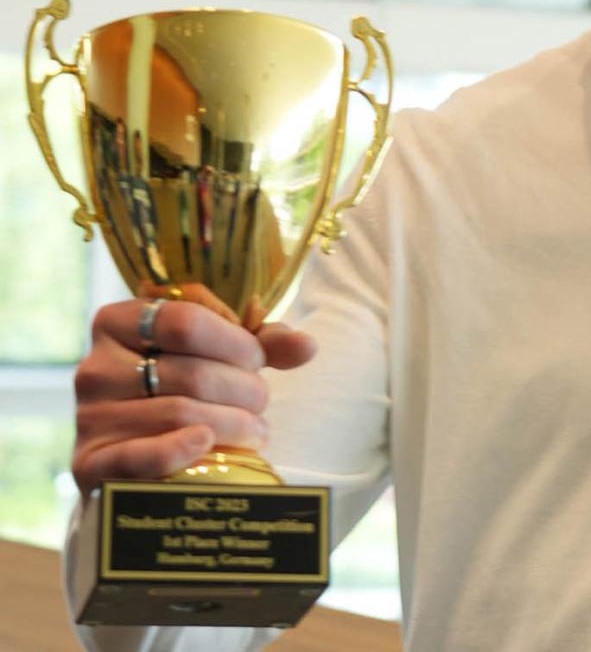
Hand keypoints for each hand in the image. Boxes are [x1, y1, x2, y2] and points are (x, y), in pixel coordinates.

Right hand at [72, 285, 316, 495]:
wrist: (134, 454)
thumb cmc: (184, 388)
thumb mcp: (220, 355)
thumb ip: (263, 343)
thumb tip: (308, 347)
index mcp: (121, 321)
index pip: (188, 321)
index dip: (236, 342)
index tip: (258, 360)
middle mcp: (96, 365)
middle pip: (190, 371)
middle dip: (243, 388)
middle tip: (262, 402)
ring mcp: (89, 415)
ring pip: (179, 412)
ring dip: (232, 423)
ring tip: (255, 430)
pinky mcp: (89, 463)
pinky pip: (138, 455)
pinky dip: (179, 449)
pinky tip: (207, 444)